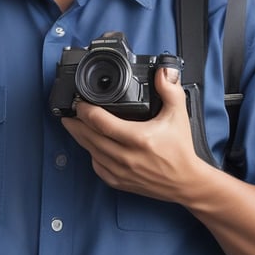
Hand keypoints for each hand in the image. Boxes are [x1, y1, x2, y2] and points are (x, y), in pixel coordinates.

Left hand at [61, 66, 203, 202]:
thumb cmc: (180, 150)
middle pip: (89, 136)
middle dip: (75, 122)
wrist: (185, 182)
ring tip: (74, 124)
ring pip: (90, 151)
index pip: (101, 122)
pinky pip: (96, 166)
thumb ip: (170, 90)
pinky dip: (90, 153)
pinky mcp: (118, 181)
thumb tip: (163, 72)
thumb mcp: (178, 115)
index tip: (80, 102)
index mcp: (138, 138)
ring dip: (79, 137)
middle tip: (69, 111)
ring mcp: (120, 171)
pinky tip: (90, 144)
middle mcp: (126, 156)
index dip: (85, 110)